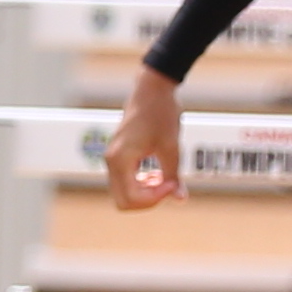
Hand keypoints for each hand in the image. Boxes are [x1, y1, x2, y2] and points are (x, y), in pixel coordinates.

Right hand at [102, 68, 184, 210]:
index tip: (172, 183)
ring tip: (165, 178)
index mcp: (120, 159)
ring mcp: (113, 159)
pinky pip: (126, 182)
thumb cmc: (160, 114)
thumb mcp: (171, 147)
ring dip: (145, 193)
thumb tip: (180, 199)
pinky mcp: (118, 156)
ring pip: (124, 193)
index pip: (131, 199)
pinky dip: (141, 185)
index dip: (155, 198)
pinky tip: (157, 174)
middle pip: (123, 201)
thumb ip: (173, 176)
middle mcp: (111, 161)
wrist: (152, 90)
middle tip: (168, 184)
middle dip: (148, 200)